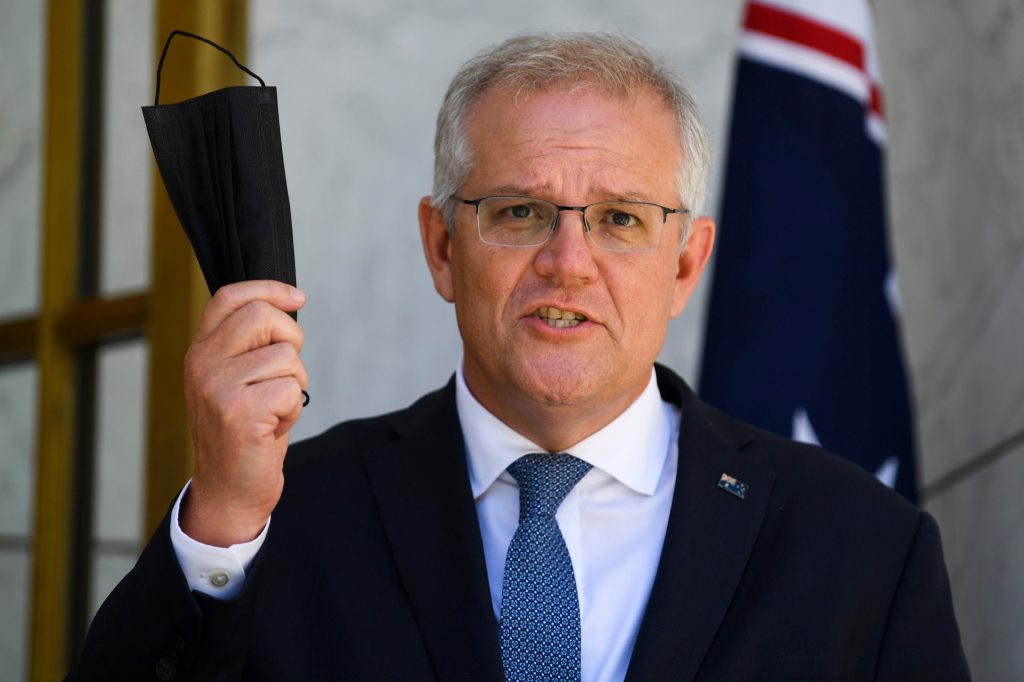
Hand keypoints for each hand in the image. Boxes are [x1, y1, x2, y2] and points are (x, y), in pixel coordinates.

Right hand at [180, 280, 307, 546]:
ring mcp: (216, 387)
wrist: (229, 490)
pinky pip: (291, 389)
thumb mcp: (238, 380)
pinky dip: (293, 410)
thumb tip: (289, 303)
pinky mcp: (238, 412)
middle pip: (263, 316)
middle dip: (291, 340)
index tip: (298, 298)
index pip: (230, 297)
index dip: (269, 289)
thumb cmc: (245, 432)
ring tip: (273, 410)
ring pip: (285, 355)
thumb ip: (250, 344)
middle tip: (286, 374)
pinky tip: (273, 428)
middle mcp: (201, 364)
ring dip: (294, 385)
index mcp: (200, 351)